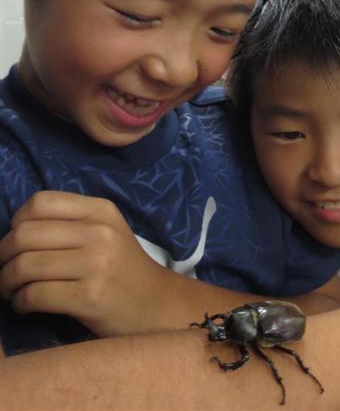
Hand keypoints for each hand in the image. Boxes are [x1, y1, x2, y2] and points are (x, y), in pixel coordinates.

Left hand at [0, 190, 176, 336]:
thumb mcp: (106, 232)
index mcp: (101, 210)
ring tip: (12, 290)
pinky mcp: (90, 296)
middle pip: (24, 234)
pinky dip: (20, 302)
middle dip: (3, 256)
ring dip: (6, 282)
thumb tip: (13, 232)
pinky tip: (25, 305)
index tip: (19, 243)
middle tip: (6, 271)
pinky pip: (34, 294)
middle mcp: (100, 232)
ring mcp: (97, 264)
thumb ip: (69, 224)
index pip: (40, 202)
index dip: (17, 223)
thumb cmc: (122, 268)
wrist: (156, 303)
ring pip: (24, 266)